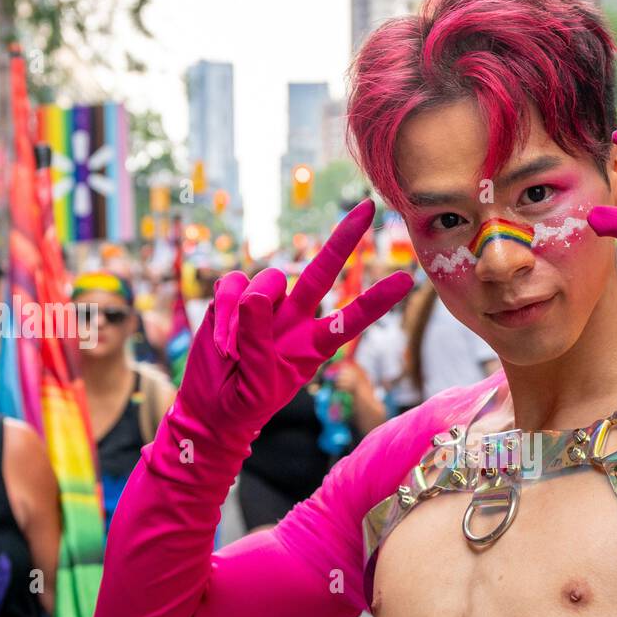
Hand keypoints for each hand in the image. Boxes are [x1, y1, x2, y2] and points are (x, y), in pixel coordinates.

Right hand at [178, 202, 411, 443]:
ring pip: (269, 280)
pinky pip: (233, 285)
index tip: (406, 281)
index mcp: (313, 345)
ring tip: (231, 352)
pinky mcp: (234, 299)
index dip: (376, 301)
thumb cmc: (243, 403)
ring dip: (244, 316)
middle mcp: (294, 319)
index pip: (351, 318)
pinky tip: (219, 338)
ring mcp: (264, 306)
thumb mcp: (259, 385)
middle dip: (343, 240)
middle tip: (367, 208)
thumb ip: (260, 343)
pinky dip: (223, 310)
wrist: (209, 407)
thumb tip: (256, 297)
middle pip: (321, 273)